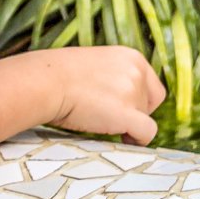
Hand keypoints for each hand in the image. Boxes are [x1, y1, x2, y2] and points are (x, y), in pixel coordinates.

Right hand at [39, 46, 165, 143]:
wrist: (47, 82)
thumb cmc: (61, 76)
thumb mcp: (97, 64)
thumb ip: (116, 76)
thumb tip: (123, 98)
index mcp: (131, 57)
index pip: (152, 86)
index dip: (140, 101)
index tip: (122, 108)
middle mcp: (137, 71)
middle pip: (150, 104)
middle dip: (134, 113)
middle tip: (109, 116)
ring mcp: (133, 92)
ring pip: (145, 119)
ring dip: (127, 125)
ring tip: (102, 121)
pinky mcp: (127, 113)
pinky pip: (146, 133)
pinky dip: (137, 141)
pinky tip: (122, 140)